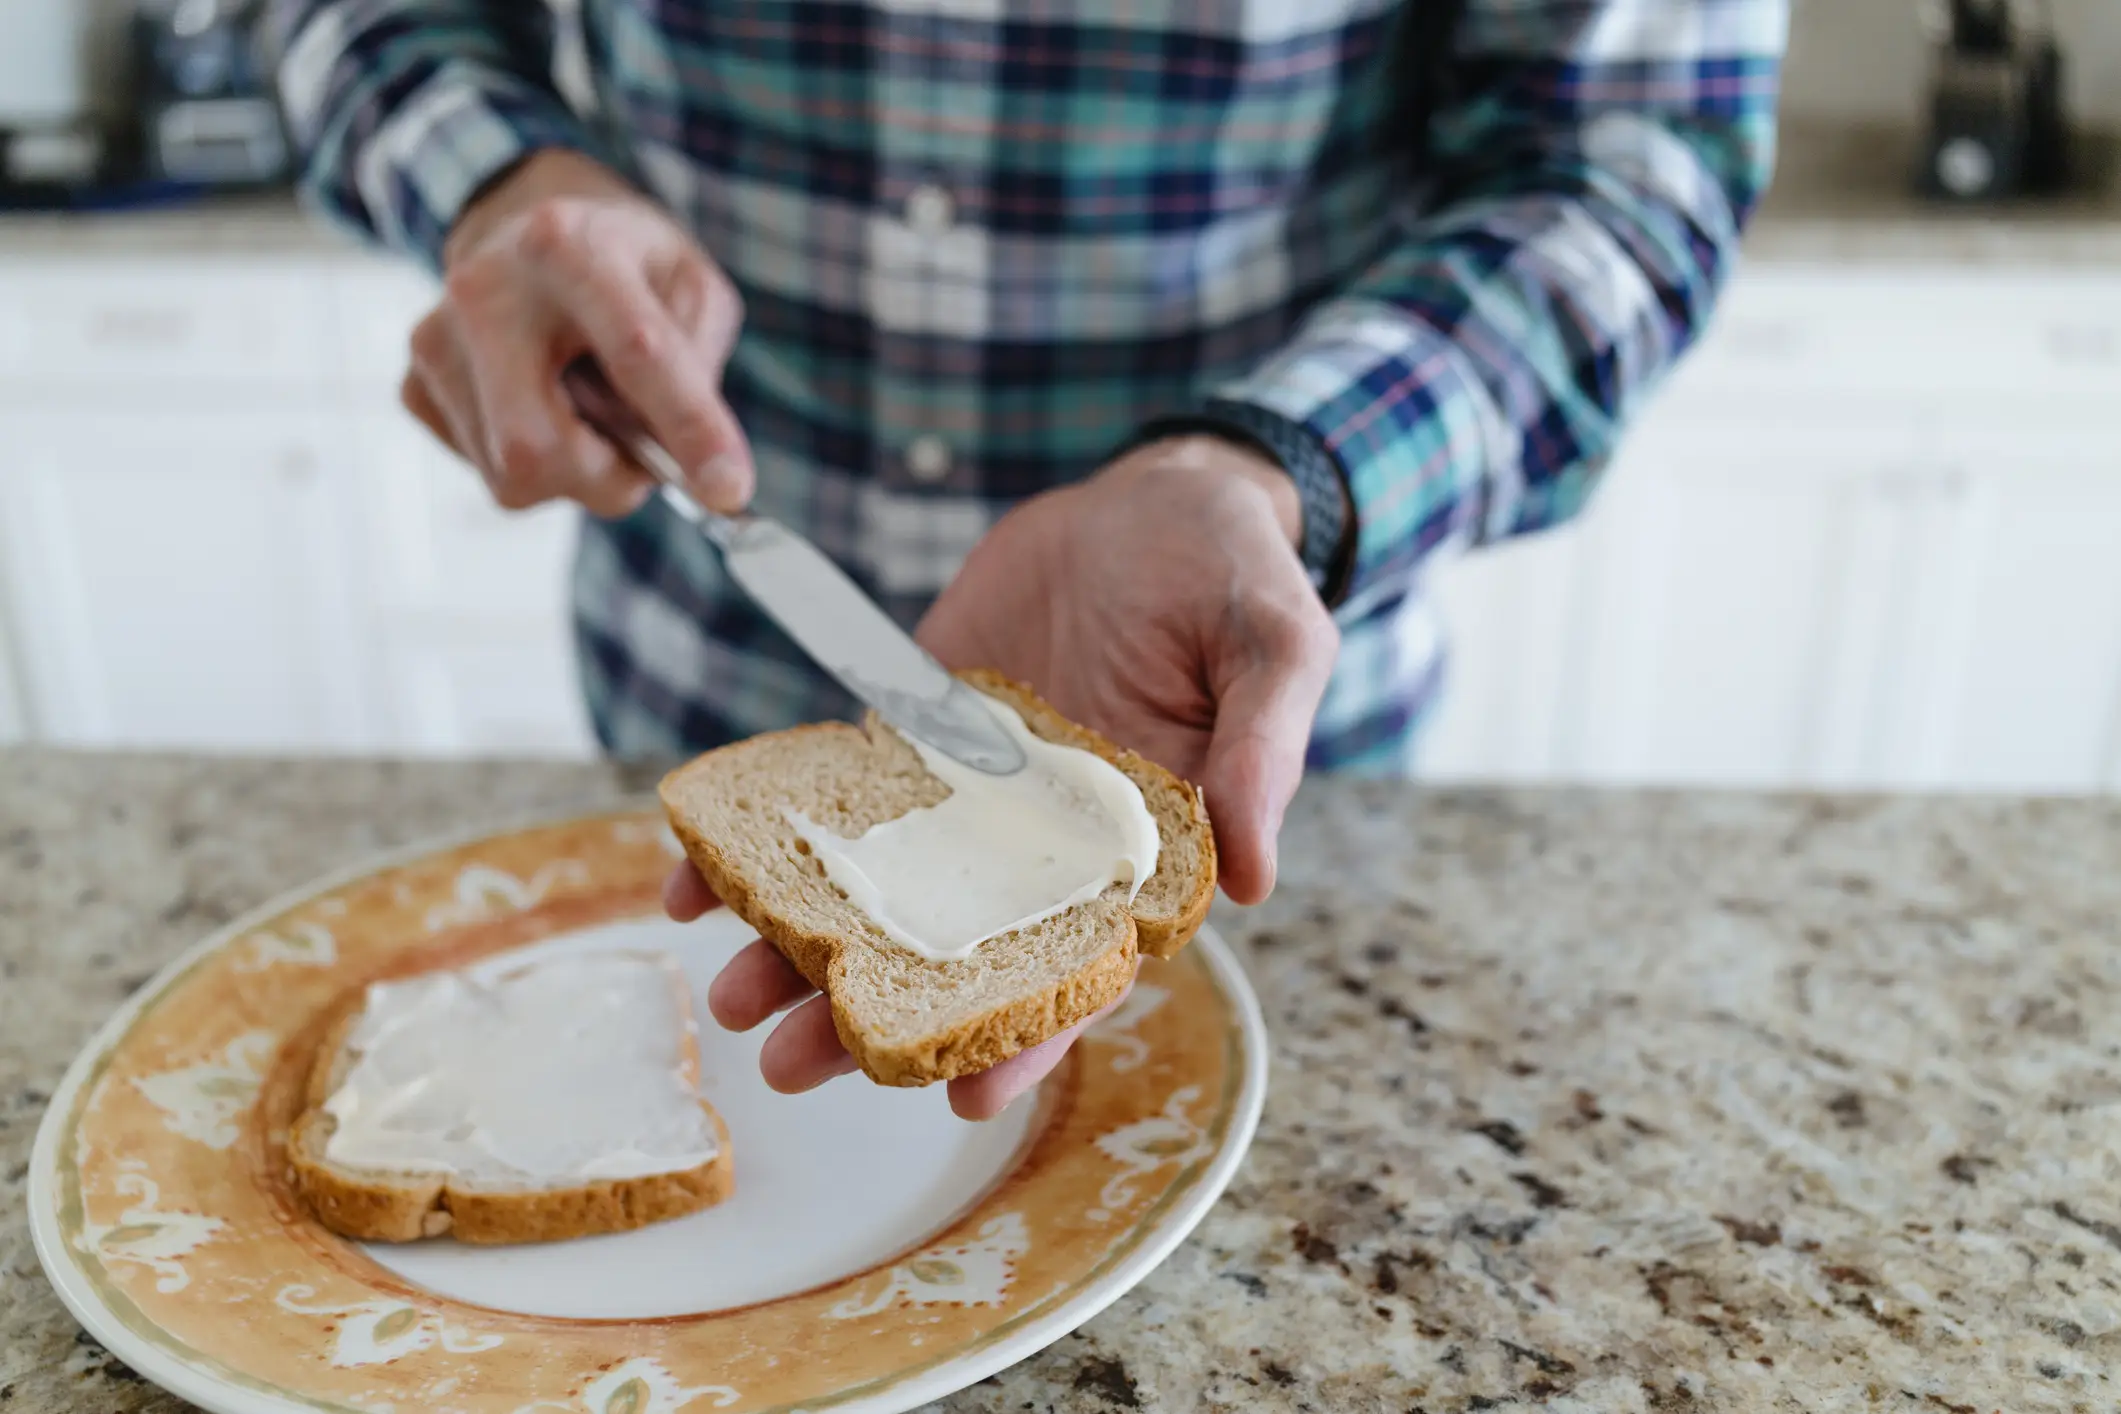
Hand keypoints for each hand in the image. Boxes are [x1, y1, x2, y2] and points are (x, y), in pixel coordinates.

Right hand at [400, 148, 751, 517]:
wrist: (525, 226)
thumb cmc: (621, 262)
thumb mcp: (689, 282)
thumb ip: (698, 360)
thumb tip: (682, 456)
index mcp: (565, 246)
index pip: (635, 353)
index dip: (688, 429)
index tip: (729, 489)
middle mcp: (482, 291)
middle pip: (538, 447)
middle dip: (609, 477)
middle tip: (643, 455)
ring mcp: (436, 343)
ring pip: (515, 475)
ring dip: (579, 470)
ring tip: (590, 409)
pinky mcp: (415, 388)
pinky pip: (491, 472)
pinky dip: (540, 463)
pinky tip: (546, 407)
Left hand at [671, 435, 1338, 1117]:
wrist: (1157, 491)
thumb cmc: (1234, 574)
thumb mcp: (1275, 647)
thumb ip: (1260, 755)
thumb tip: (1254, 878)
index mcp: (1136, 852)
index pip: (1079, 970)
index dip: (1026, 1038)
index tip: (961, 1099)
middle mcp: (1043, 842)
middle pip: (952, 951)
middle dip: (871, 1014)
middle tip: (790, 1061)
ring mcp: (969, 790)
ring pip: (880, 888)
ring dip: (802, 946)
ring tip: (729, 992)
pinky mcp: (913, 727)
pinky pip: (833, 791)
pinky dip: (769, 835)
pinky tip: (695, 873)